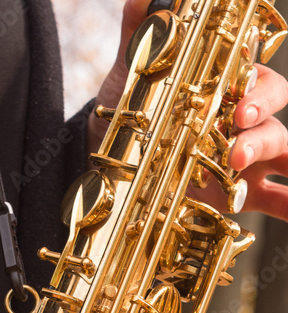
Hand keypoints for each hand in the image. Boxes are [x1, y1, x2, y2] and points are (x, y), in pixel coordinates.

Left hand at [89, 0, 287, 219]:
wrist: (120, 164)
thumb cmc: (136, 114)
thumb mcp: (133, 76)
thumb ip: (142, 35)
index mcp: (227, 84)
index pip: (254, 73)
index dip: (253, 84)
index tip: (236, 98)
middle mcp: (244, 117)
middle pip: (273, 104)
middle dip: (260, 111)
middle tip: (236, 124)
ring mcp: (248, 155)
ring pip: (278, 145)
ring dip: (269, 151)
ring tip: (239, 163)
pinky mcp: (243, 192)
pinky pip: (276, 198)